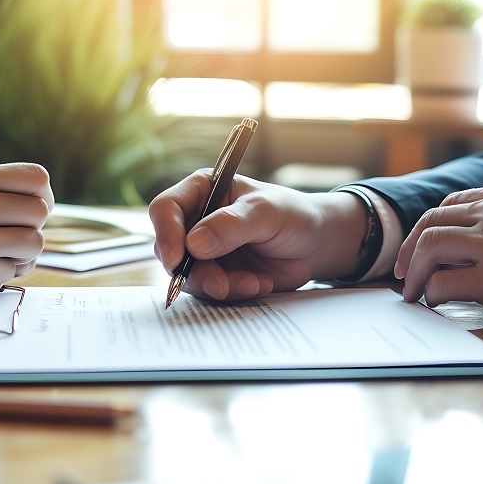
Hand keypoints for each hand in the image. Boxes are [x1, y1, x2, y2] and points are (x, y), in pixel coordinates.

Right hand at [0, 163, 53, 311]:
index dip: (42, 193)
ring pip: (35, 242)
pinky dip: (4, 271)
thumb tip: (39, 200)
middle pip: (40, 210)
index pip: (34, 177)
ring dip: (23, 250)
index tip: (32, 205)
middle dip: (31, 223)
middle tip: (12, 232)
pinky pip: (15, 271)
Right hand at [149, 169, 369, 300]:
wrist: (316, 244)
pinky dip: (234, 292)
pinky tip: (259, 284)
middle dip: (195, 272)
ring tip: (252, 283)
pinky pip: (211, 291)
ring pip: (189, 276)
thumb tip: (195, 244)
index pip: (166, 209)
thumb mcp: (266, 212)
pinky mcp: (218, 275)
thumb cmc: (293, 215)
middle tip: (221, 284)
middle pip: (172, 249)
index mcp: (202, 191)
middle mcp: (197, 221)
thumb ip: (231, 225)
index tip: (178, 259)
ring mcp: (206, 251)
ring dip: (218, 285)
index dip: (166, 234)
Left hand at [395, 181, 482, 325]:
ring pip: (429, 247)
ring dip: (414, 272)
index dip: (430, 228)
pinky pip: (443, 282)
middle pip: (432, 222)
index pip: (452, 204)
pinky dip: (431, 293)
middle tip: (404, 273)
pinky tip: (436, 302)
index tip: (421, 247)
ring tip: (413, 292)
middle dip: (410, 249)